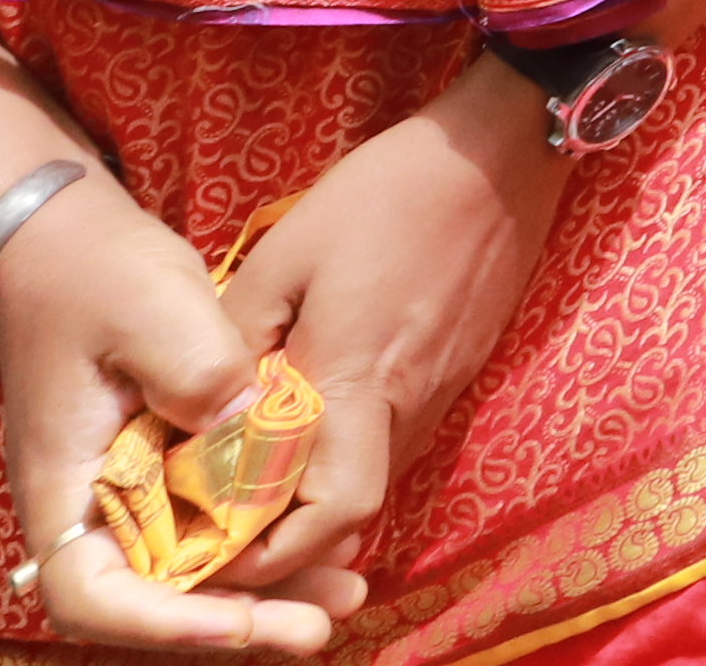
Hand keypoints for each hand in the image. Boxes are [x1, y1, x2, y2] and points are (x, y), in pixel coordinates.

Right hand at [0, 178, 345, 652]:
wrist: (68, 245)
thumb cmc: (98, 275)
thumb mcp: (153, 306)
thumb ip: (199, 372)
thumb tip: (252, 434)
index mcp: (63, 488)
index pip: (93, 595)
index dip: (166, 620)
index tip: (242, 621)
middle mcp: (87, 511)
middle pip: (153, 602)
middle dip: (236, 624)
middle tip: (320, 629)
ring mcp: (124, 497)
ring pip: (189, 576)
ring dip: (262, 596)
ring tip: (343, 602)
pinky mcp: (161, 477)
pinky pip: (207, 532)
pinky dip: (262, 546)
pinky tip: (330, 547)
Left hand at [204, 64, 567, 606]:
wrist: (498, 152)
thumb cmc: (384, 195)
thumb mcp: (286, 253)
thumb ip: (240, 337)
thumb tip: (206, 406)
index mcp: (356, 376)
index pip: (329, 511)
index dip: (276, 552)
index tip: (221, 553)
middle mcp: (408, 401)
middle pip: (355, 511)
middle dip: (293, 537)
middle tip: (234, 525)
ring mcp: (444, 387)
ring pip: (380, 474)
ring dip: (325, 491)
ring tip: (267, 472)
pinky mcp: (463, 368)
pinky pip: (402, 435)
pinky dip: (357, 450)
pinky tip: (326, 415)